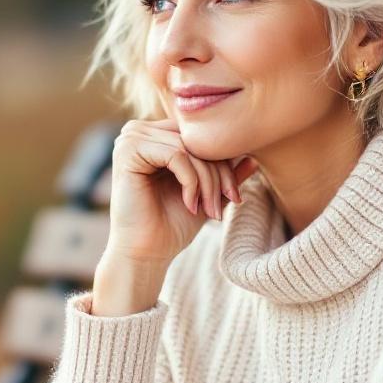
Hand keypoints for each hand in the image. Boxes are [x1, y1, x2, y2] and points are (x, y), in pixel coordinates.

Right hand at [104, 118, 258, 267]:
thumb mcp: (206, 193)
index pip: (201, 135)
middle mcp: (140, 129)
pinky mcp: (129, 151)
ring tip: (210, 210)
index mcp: (155, 135)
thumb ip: (225, 174)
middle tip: (227, 203)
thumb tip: (253, 157)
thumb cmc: (172, 224)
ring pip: (189, 148)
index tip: (234, 196)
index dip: (224, 162)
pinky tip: (190, 205)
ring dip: (208, 182)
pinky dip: (192, 182)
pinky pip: (176, 155)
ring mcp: (131, 138)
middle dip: (219, 174)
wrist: (146, 253)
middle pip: (197, 139)